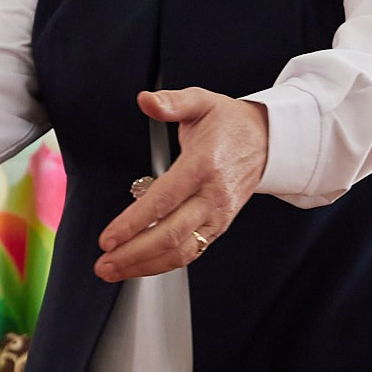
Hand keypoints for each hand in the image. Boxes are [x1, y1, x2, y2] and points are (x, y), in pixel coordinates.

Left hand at [95, 87, 267, 281]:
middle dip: (133, 254)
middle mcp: (213, 196)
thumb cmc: (229, 123)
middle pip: (171, 235)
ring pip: (182, 252)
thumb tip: (146, 100)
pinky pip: (191, 253)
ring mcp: (217, 216)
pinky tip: (138, 267)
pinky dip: (163, 265)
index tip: (108, 238)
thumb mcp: (202, 101)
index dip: (133, 223)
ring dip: (145, 266)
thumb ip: (172, 102)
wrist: (268, 141)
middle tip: (102, 263)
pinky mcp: (218, 227)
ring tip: (112, 271)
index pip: (164, 200)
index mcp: (204, 165)